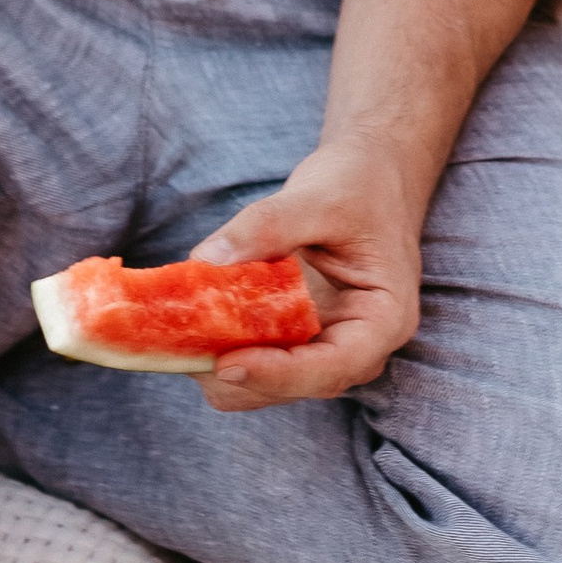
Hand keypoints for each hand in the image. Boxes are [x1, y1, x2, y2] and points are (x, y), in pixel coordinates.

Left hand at [185, 138, 421, 410]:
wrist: (370, 177)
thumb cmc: (359, 185)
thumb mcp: (319, 196)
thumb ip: (268, 225)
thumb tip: (207, 261)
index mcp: (383, 320)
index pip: (332, 368)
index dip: (277, 373)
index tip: (226, 362)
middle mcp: (355, 348)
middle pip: (290, 386)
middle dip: (235, 367)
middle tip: (180, 336)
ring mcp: (322, 349)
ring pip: (262, 384)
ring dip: (218, 360)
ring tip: (178, 323)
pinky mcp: (294, 340)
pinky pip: (252, 359)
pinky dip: (218, 345)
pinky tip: (191, 314)